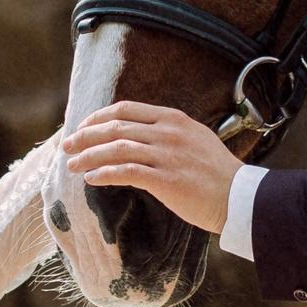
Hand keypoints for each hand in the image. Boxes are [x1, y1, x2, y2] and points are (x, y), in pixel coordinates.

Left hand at [62, 102, 237, 233]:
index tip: (82, 127)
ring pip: (116, 148)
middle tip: (67, 146)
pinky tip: (91, 179)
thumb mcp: (194, 140)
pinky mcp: (166, 180)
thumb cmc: (217, 174)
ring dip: (89, 156)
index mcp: (173, 119)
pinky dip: (104, 173)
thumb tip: (137, 137)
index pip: (126, 109)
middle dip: (85, 136)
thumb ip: (167, 134)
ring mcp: (167, 155)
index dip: (98, 116)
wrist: (240, 197)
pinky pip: (126, 172)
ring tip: (72, 165)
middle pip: (115, 127)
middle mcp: (168, 133)